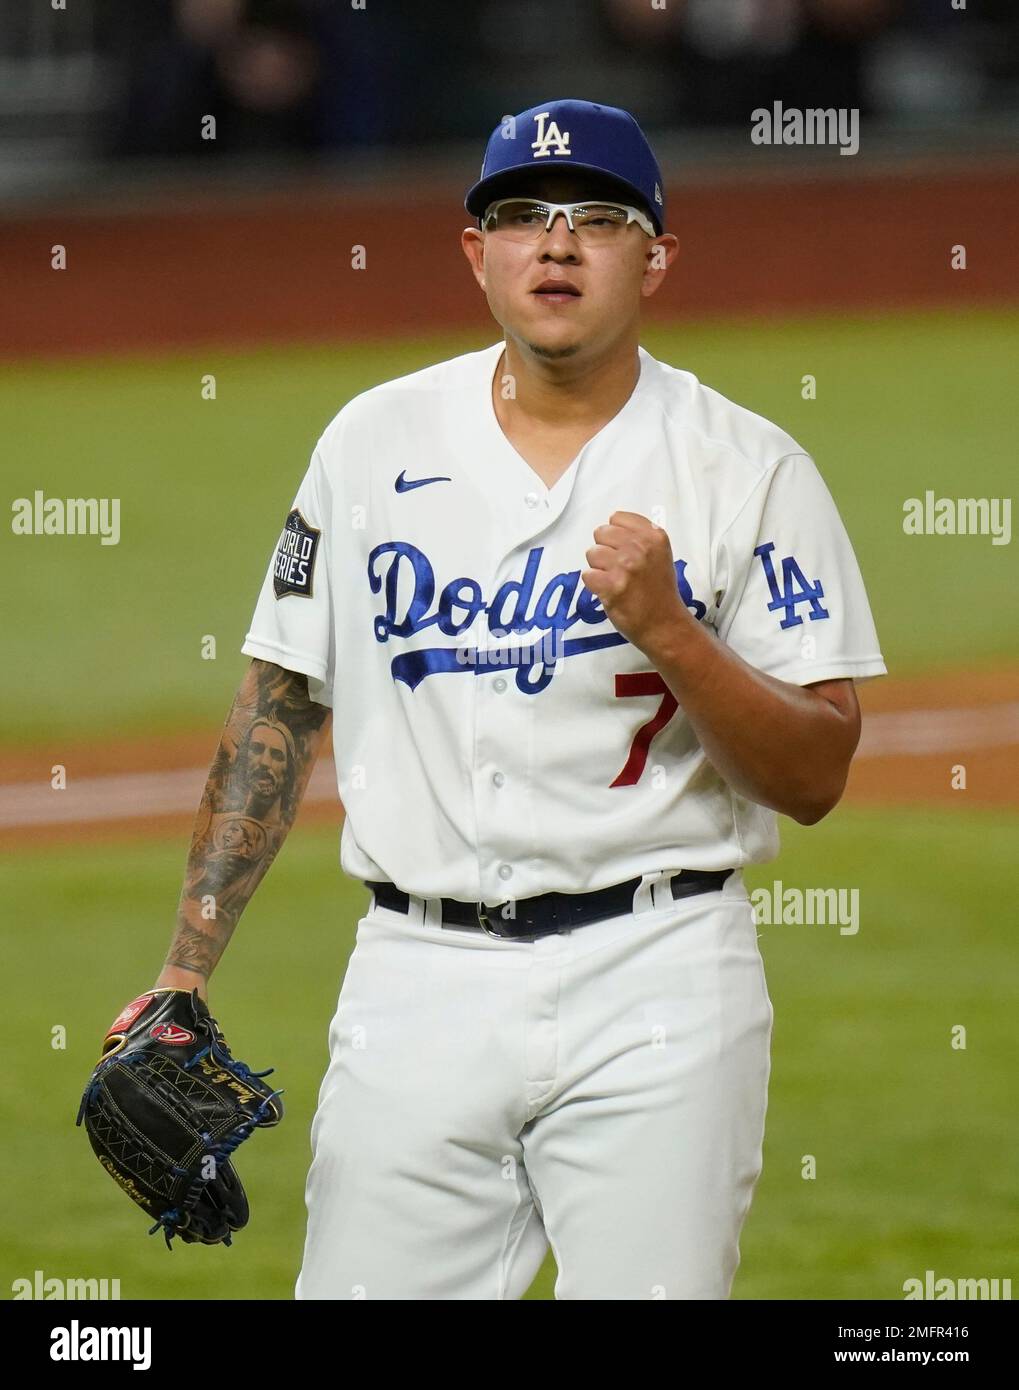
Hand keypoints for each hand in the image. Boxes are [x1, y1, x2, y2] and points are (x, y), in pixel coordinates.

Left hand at [581, 511, 688, 653]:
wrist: (664, 624)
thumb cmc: (660, 590)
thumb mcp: (659, 555)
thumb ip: (639, 537)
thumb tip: (611, 525)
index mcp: (654, 536)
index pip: (617, 518)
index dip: (615, 535)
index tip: (623, 549)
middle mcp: (640, 547)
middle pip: (601, 533)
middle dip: (605, 549)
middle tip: (617, 567)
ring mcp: (625, 566)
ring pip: (592, 553)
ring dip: (599, 567)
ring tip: (615, 580)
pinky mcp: (611, 586)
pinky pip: (587, 575)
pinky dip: (594, 585)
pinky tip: (610, 592)